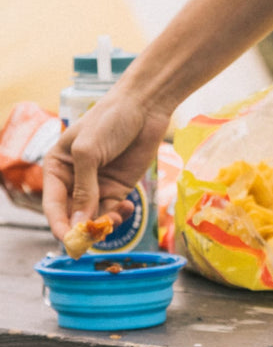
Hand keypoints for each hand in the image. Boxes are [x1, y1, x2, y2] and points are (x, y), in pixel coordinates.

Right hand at [42, 89, 171, 241]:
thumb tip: (79, 223)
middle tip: (96, 236)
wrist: (145, 105)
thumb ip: (83, 188)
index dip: (60, 225)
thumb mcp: (88, 151)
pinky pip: (113, 211)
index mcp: (57, 168)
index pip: (53, 205)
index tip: (69, 240)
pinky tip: (126, 209)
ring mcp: (97, 185)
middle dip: (83, 228)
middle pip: (72, 216)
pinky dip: (118, 216)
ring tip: (115, 217)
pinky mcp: (119, 187)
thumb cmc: (110, 119)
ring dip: (103, 224)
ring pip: (94, 218)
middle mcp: (74, 181)